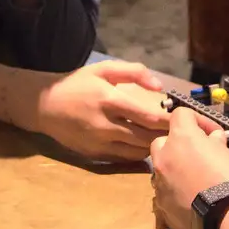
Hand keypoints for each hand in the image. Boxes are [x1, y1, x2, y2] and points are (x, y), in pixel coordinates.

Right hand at [32, 59, 167, 159]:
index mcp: (109, 100)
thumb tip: (159, 87)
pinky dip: (138, 154)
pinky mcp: (95, 155)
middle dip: (166, 136)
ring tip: (164, 138)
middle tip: (180, 132)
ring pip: (137, 152)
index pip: (148, 116)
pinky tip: (144, 145)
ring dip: (153, 146)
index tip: (183, 119)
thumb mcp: (103, 69)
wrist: (45, 106)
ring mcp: (99, 144)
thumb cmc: (78, 84)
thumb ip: (133, 72)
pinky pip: (124, 159)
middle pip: (146, 138)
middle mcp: (105, 125)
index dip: (169, 120)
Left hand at [148, 108, 228, 228]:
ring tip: (196, 181)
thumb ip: (215, 144)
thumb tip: (212, 139)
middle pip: (162, 142)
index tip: (213, 134)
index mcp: (181, 139)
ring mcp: (160, 184)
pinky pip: (165, 193)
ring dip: (175, 170)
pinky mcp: (162, 207)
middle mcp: (164, 158)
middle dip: (178, 145)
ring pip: (161, 169)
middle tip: (198, 155)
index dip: (198, 120)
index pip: (180, 114)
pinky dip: (176, 192)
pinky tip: (193, 201)